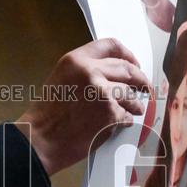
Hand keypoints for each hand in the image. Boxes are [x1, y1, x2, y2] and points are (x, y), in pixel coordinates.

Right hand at [18, 38, 149, 175]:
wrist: (41, 140)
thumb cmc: (48, 114)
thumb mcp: (62, 79)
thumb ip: (86, 70)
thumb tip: (113, 73)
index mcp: (77, 60)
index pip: (111, 46)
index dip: (128, 54)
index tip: (134, 63)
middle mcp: (91, 72)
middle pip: (127, 69)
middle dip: (140, 79)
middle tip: (145, 87)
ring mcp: (103, 93)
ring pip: (130, 94)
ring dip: (135, 103)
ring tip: (135, 108)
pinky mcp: (110, 114)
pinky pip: (127, 114)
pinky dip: (126, 120)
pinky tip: (120, 123)